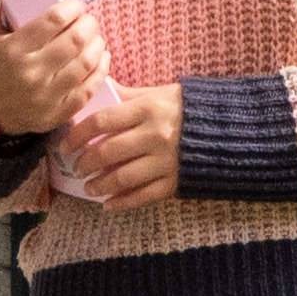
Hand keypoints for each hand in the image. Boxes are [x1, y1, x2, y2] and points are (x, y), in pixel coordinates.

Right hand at [0, 0, 105, 137]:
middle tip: (88, 20)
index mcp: (14, 51)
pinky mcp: (61, 111)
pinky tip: (101, 57)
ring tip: (94, 37)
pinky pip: (90, 87)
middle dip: (88, 24)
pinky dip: (101, 69)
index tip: (76, 5)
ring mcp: (48, 95)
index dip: (72, 8)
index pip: (53, 20)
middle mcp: (31, 73)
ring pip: (86, 62)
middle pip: (74, 40)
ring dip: (97, 44)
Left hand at [61, 82, 182, 209]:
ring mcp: (165, 161)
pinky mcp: (175, 182)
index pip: (101, 121)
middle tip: (75, 167)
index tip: (65, 144)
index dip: (78, 134)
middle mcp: (155, 136)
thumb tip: (97, 91)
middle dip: (85, 162)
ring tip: (88, 188)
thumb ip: (127, 95)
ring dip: (100, 185)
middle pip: (107, 152)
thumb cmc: (190, 108)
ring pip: (122, 178)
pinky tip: (109, 204)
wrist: (231, 129)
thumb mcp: (159, 93)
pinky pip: (143, 196)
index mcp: (148, 109)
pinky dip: (122, 202)